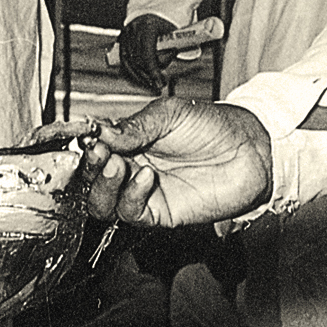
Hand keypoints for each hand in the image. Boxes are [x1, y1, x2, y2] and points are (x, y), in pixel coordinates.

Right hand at [32, 99, 272, 227]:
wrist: (249, 149)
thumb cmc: (213, 126)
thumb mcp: (169, 114)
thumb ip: (133, 126)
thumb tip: (98, 131)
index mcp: (128, 141)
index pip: (91, 149)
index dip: (80, 147)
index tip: (77, 140)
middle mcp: (130, 167)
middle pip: (89, 180)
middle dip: (87, 168)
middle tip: (97, 154)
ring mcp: (143, 192)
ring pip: (102, 202)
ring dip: (103, 185)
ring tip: (118, 165)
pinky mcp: (160, 212)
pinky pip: (131, 212)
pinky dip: (131, 196)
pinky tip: (145, 176)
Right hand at [117, 14, 178, 90]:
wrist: (155, 10)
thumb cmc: (167, 22)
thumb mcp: (172, 33)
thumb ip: (170, 49)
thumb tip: (164, 68)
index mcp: (147, 26)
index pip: (147, 55)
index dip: (153, 71)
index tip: (159, 82)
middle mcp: (133, 30)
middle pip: (137, 60)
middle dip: (148, 76)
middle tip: (159, 84)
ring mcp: (125, 34)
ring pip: (128, 62)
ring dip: (140, 76)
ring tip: (151, 83)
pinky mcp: (121, 39)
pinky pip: (124, 59)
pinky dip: (131, 71)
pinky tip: (140, 78)